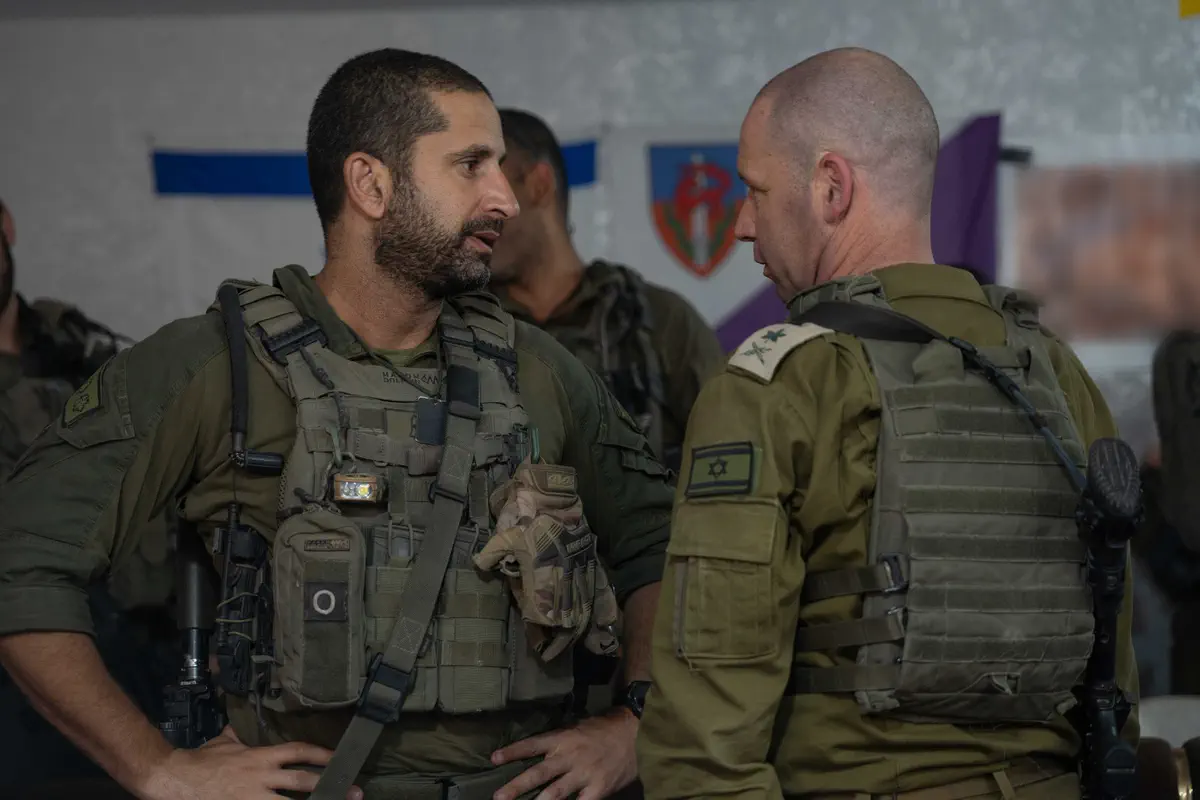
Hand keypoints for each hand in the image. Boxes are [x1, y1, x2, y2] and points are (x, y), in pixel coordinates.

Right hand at [138, 725, 362, 799]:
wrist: (176, 779)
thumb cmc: (202, 760)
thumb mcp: (225, 741)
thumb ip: (241, 735)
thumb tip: (244, 724)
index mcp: (260, 756)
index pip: (298, 751)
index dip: (321, 755)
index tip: (340, 759)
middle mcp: (261, 778)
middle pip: (303, 781)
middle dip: (331, 786)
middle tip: (356, 791)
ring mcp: (253, 798)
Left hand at [490, 708, 638, 799]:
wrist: (635, 735)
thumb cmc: (603, 730)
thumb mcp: (577, 727)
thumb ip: (559, 741)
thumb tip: (537, 751)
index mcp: (563, 738)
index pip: (532, 745)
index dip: (513, 752)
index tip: (494, 759)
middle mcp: (569, 757)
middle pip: (538, 773)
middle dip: (517, 787)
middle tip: (498, 797)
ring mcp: (583, 774)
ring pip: (555, 793)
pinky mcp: (597, 789)